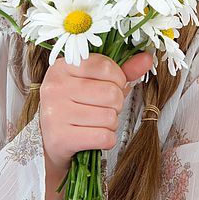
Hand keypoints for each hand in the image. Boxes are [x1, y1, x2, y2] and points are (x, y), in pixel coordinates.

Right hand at [39, 51, 152, 175]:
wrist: (51, 141)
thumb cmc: (77, 106)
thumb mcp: (95, 81)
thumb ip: (122, 70)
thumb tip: (147, 58)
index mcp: (62, 65)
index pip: (106, 66)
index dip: (118, 79)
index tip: (110, 86)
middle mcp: (55, 86)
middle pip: (111, 93)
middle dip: (116, 104)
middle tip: (102, 108)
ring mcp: (55, 112)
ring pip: (109, 117)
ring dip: (110, 123)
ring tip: (95, 122)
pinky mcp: (59, 138)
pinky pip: (104, 137)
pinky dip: (106, 139)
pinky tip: (93, 135)